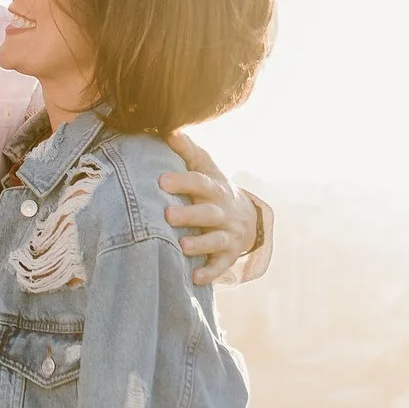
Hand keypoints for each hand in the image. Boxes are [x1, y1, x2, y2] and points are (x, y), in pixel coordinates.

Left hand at [162, 130, 269, 284]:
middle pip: (208, 212)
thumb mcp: (205, 168)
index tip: (161, 181)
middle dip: (189, 214)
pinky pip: (221, 264)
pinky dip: (211, 272)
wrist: (247, 217)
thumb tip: (168, 128)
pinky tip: (196, 278)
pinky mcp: (229, 254)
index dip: (182, 181)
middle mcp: (224, 211)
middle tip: (168, 215)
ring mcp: (229, 234)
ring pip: (216, 240)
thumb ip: (187, 151)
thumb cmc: (214, 189)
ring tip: (182, 246)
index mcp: (215, 188)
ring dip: (200, 243)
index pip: (200, 182)